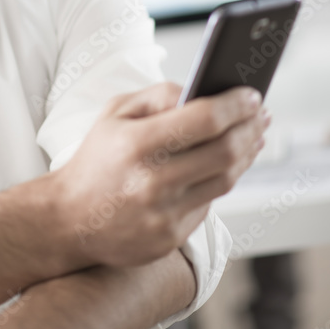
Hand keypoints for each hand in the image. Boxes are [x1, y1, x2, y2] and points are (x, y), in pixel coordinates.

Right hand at [54, 81, 267, 268]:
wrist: (69, 219)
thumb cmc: (96, 158)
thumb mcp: (115, 112)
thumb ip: (159, 95)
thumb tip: (202, 91)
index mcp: (136, 143)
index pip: (204, 119)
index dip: (235, 105)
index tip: (251, 95)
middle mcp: (153, 181)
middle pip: (224, 151)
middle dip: (250, 127)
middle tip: (261, 114)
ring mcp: (164, 213)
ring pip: (225, 179)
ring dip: (247, 153)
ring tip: (253, 135)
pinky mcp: (170, 237)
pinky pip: (209, 203)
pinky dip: (222, 179)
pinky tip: (228, 162)